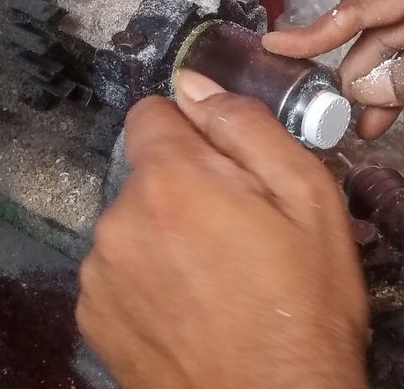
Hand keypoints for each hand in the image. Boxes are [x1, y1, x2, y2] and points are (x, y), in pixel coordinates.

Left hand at [76, 71, 368, 388]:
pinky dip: (149, 277)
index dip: (194, 130)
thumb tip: (195, 85)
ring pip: (134, 221)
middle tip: (238, 230)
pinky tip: (191, 306)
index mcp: (170, 183)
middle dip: (187, 186)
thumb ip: (245, 127)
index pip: (153, 112)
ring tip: (217, 275)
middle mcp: (118, 223)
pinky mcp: (96, 317)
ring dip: (166, 234)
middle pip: (147, 172)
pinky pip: (120, 269)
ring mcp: (100, 275)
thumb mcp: (308, 198)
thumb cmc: (303, 308)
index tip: (224, 163)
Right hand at [264, 0, 403, 138]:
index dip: (315, 31)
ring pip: (396, 52)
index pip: (360, 8)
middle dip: (355, 72)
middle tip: (326, 107)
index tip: (275, 44)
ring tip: (359, 125)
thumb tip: (360, 94)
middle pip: (376, 33)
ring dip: (379, 87)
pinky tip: (386, 117)